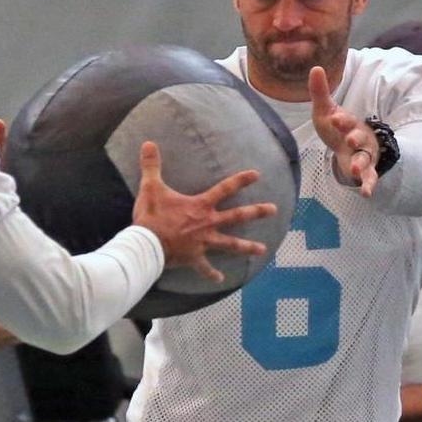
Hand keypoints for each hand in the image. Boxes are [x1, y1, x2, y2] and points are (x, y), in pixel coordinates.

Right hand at [131, 141, 276, 281]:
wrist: (147, 244)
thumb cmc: (152, 216)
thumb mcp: (151, 187)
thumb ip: (152, 165)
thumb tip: (148, 143)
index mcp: (200, 206)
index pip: (225, 188)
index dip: (241, 180)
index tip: (257, 175)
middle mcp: (208, 224)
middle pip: (237, 216)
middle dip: (256, 212)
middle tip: (274, 209)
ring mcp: (203, 243)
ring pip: (230, 245)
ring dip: (247, 247)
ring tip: (263, 249)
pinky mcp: (194, 258)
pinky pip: (205, 268)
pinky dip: (212, 274)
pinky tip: (220, 279)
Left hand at [309, 66, 379, 196]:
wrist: (349, 145)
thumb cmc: (336, 127)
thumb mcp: (325, 111)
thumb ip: (320, 92)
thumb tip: (315, 67)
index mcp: (349, 122)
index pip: (346, 119)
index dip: (342, 119)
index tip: (335, 117)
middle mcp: (360, 137)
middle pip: (359, 137)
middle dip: (355, 138)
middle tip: (350, 140)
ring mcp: (365, 154)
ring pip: (365, 158)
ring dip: (361, 164)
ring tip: (355, 171)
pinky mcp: (366, 169)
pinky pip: (371, 177)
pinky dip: (369, 185)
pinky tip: (366, 193)